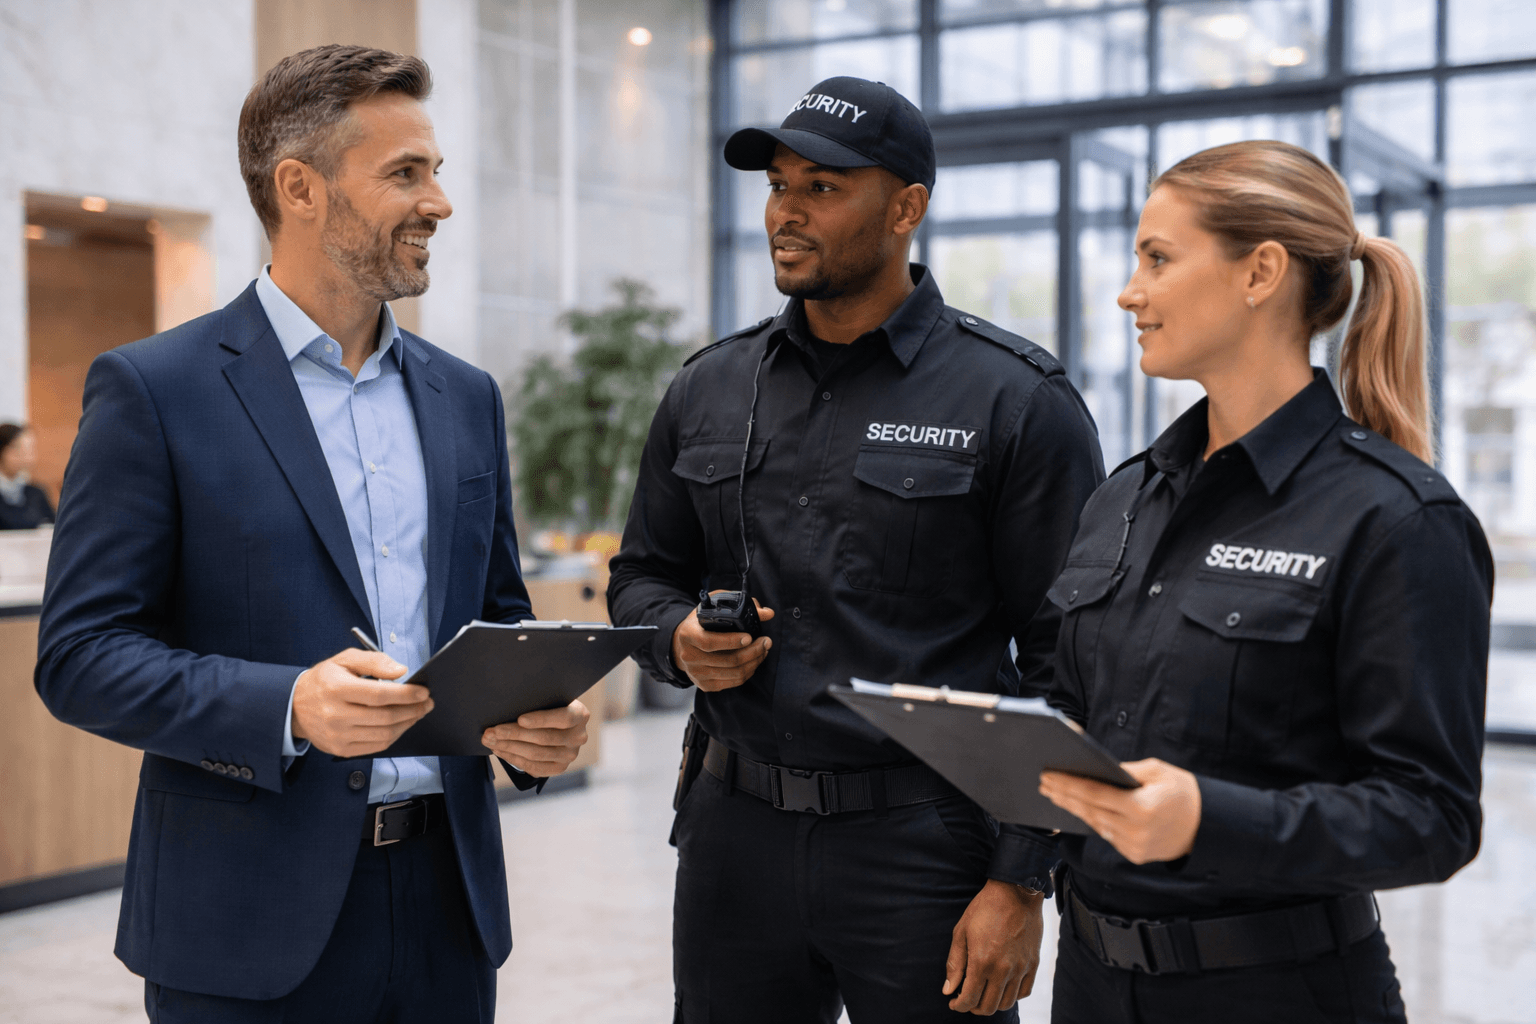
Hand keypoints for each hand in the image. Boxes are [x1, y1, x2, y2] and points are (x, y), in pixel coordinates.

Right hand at [291, 648, 432, 757]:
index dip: (406, 695)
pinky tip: (401, 724)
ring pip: (384, 734)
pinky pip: (376, 746)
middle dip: (413, 710)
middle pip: (385, 717)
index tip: (423, 692)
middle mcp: (335, 715)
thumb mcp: (345, 660)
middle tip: (427, 703)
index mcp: (336, 689)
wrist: (295, 706)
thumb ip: (374, 661)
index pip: (379, 695)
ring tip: (417, 713)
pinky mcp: (340, 749)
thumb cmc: (324, 680)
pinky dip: (394, 735)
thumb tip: (400, 671)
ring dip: (407, 724)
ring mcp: (338, 736)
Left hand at [482, 700, 590, 776]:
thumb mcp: (550, 698)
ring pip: (536, 754)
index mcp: (580, 715)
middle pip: (544, 738)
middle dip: (515, 734)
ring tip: (490, 740)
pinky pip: (533, 767)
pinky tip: (500, 750)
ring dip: (509, 747)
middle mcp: (578, 737)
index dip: (541, 719)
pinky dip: (513, 758)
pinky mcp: (559, 768)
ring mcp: (570, 755)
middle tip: (493, 731)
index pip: (563, 718)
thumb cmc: (549, 705)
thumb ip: (537, 701)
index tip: (520, 719)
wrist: (559, 723)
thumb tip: (509, 706)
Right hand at [670, 596, 774, 691]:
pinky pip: (733, 682)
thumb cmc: (701, 622)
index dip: (731, 641)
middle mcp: (689, 656)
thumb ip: (739, 605)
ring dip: (754, 662)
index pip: (709, 642)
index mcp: (688, 634)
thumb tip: (767, 613)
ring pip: (734, 673)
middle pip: (728, 660)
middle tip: (766, 642)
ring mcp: (697, 673)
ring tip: (763, 651)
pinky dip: (748, 672)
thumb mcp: (713, 607)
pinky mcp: (705, 684)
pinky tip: (754, 661)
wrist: (681, 644)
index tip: (750, 636)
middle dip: (753, 651)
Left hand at [942, 879, 1043, 1014]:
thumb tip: (948, 990)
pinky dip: (1011, 996)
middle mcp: (1002, 970)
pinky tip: (1001, 987)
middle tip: (966, 999)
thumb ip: (955, 964)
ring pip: (1006, 1003)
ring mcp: (1020, 968)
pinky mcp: (1033, 964)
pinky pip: (1023, 992)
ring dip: (992, 1004)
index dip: (958, 1005)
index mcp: (981, 962)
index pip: (969, 999)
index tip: (953, 1002)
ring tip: (983, 994)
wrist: (1015, 892)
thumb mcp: (961, 932)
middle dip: (973, 1008)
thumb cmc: (985, 908)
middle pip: (988, 1007)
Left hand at [1039, 758, 1201, 864]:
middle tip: (1044, 784)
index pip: (1095, 793)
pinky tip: (1078, 810)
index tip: (1049, 775)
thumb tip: (1097, 768)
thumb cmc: (1183, 793)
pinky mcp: (1133, 856)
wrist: (1206, 827)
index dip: (1069, 784)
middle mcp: (1135, 830)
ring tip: (1055, 794)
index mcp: (1141, 807)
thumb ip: (1127, 771)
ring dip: (1074, 809)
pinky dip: (1092, 821)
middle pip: (1089, 810)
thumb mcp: (1158, 772)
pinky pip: (1106, 835)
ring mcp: (1133, 847)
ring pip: (1095, 825)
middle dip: (1064, 796)